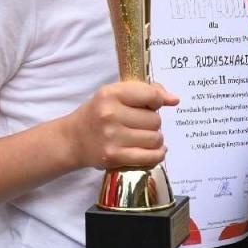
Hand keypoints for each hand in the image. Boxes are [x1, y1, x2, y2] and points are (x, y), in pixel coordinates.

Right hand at [63, 80, 178, 170]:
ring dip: (154, 139)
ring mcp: (112, 137)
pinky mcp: (115, 157)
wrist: (73, 140)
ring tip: (142, 137)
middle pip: (155, 119)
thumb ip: (145, 91)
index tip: (152, 105)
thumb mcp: (114, 94)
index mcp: (110, 94)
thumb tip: (174, 100)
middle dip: (153, 122)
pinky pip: (151, 157)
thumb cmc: (98, 114)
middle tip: (140, 124)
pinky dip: (157, 154)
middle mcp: (110, 114)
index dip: (157, 101)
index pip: (150, 95)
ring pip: (155, 138)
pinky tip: (153, 150)